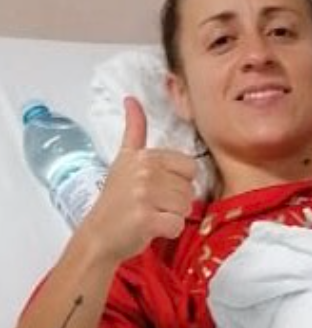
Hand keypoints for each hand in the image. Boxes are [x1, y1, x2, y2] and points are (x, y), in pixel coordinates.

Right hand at [78, 96, 196, 263]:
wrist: (98, 236)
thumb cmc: (117, 200)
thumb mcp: (125, 160)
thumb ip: (135, 131)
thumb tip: (131, 99)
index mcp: (144, 156)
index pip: (190, 166)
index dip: (179, 181)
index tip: (157, 187)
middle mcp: (144, 171)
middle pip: (189, 188)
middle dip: (175, 202)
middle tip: (150, 205)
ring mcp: (144, 195)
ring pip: (186, 207)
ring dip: (172, 217)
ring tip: (149, 215)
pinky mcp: (146, 219)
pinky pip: (177, 225)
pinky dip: (168, 231)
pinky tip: (150, 228)